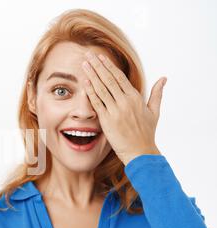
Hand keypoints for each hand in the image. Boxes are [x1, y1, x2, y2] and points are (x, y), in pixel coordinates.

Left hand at [81, 50, 165, 165]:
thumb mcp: (154, 111)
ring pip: (101, 88)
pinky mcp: (107, 120)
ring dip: (91, 75)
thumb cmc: (147, 133)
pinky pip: (97, 103)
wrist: (140, 152)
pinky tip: (84, 82)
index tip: (100, 57)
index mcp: (135, 98)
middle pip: (108, 79)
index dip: (109, 66)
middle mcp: (125, 102)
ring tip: (84, 64)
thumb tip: (164, 78)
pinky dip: (90, 92)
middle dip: (97, 66)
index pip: (119, 77)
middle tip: (88, 54)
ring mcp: (116, 110)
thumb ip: (157, 93)